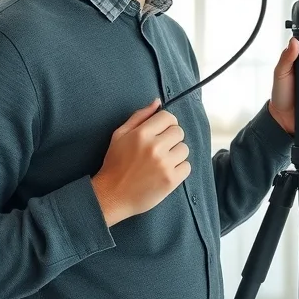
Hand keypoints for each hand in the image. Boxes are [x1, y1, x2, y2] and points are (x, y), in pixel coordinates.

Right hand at [91, 99, 190, 225]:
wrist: (111, 196)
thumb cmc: (114, 164)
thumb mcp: (120, 135)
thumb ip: (139, 116)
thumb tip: (157, 102)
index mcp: (142, 134)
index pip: (168, 117)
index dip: (167, 123)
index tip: (162, 132)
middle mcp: (155, 147)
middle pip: (179, 132)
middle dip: (171, 138)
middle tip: (160, 148)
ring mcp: (164, 164)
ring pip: (184, 149)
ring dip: (176, 154)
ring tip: (162, 162)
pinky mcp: (171, 180)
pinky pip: (187, 166)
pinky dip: (179, 169)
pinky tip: (165, 172)